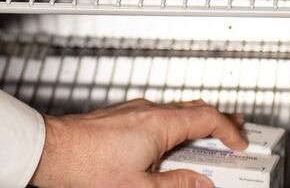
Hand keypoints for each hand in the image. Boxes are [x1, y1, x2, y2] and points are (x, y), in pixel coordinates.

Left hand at [30, 99, 248, 187]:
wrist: (50, 152)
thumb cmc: (87, 167)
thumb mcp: (139, 187)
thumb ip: (176, 184)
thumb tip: (200, 184)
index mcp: (159, 124)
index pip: (208, 119)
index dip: (229, 130)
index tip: (239, 143)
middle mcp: (148, 110)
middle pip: (194, 109)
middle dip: (218, 121)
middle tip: (235, 131)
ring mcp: (133, 110)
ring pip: (175, 111)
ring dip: (195, 124)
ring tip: (206, 139)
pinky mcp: (120, 114)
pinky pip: (157, 115)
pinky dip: (174, 126)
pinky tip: (169, 142)